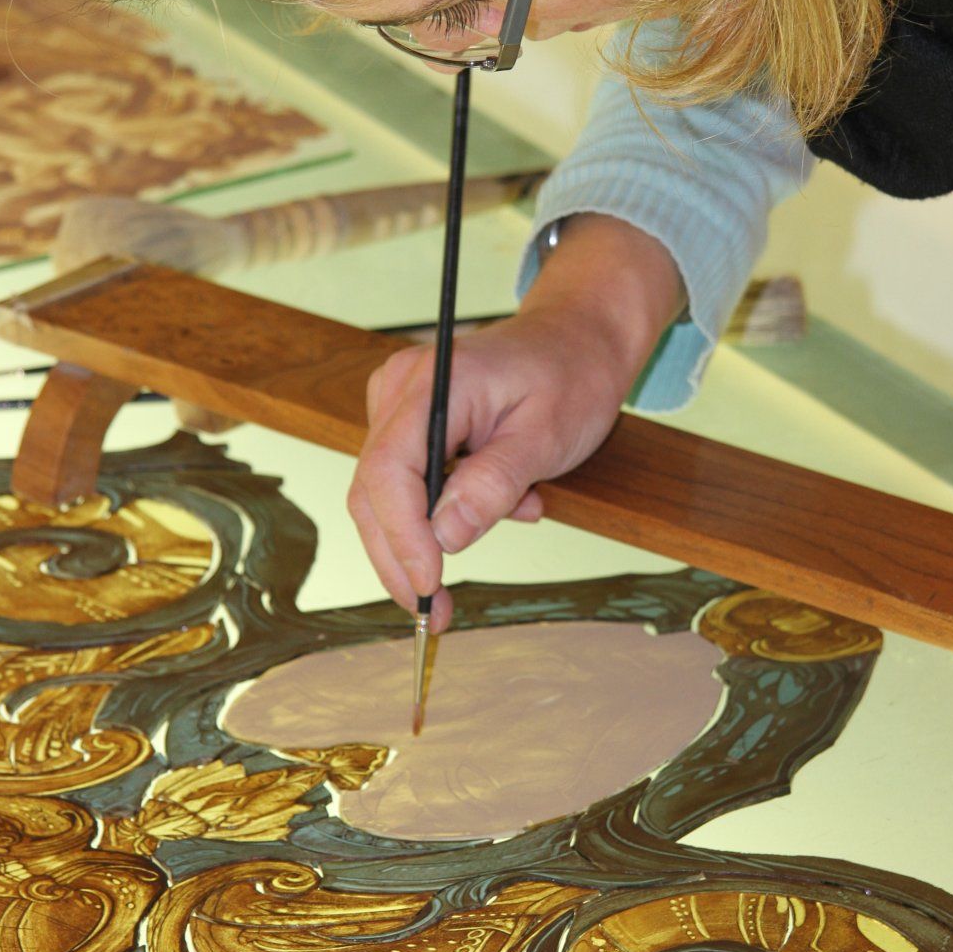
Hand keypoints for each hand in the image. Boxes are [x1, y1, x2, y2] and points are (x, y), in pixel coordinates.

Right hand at [347, 216, 683, 628]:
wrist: (578, 338)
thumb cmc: (571, 374)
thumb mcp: (547, 435)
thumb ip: (494, 484)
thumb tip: (445, 538)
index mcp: (433, 382)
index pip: (389, 471)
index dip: (402, 537)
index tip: (429, 585)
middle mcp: (400, 389)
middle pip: (374, 491)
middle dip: (402, 559)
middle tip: (436, 613)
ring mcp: (398, 404)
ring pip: (389, 495)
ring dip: (437, 534)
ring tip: (520, 512)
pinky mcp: (408, 423)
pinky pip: (411, 483)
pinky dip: (449, 510)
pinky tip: (508, 497)